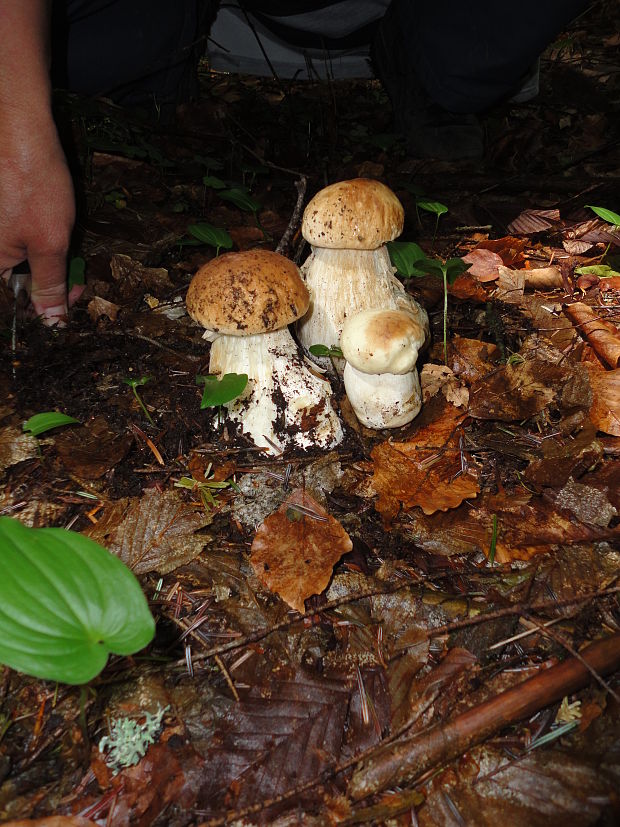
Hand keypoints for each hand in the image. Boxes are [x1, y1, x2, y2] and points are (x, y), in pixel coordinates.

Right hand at [0, 125, 75, 323]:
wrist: (20, 126)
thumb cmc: (32, 183)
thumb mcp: (50, 242)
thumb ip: (50, 284)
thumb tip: (51, 321)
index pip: (16, 301)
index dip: (46, 305)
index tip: (71, 301)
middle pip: (18, 278)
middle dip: (50, 278)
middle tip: (76, 274)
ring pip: (21, 256)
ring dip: (47, 256)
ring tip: (63, 240)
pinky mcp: (1, 212)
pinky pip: (18, 234)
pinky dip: (38, 236)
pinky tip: (52, 222)